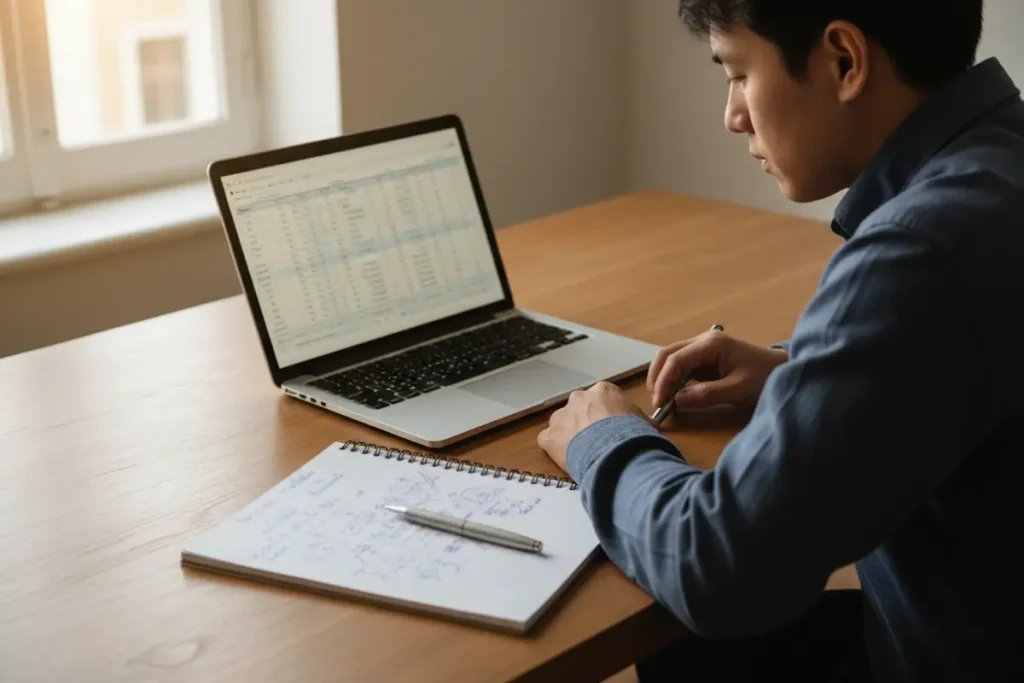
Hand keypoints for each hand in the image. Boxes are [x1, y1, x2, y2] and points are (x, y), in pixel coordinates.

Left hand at [538, 382, 646, 471]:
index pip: (601, 399)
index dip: (606, 416)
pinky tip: (567, 459)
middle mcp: (579, 398)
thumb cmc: (634, 434)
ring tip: (583, 452)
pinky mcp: (549, 436)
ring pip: (562, 423)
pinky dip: (555, 449)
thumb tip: (645, 426)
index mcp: (602, 390)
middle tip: (597, 441)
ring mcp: (561, 416)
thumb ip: (637, 419)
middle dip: (586, 423)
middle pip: (579, 409)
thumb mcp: (644, 421)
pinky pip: (548, 440)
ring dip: (569, 435)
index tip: (611, 429)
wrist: (616, 451)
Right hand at [647, 330, 787, 410]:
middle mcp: (703, 340)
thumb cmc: (765, 377)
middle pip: (667, 354)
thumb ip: (706, 395)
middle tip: (656, 401)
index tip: (659, 403)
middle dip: (657, 377)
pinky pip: (682, 366)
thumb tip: (677, 401)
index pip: (676, 359)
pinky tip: (674, 395)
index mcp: (711, 344)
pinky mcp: (705, 357)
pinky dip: (674, 380)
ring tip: (663, 400)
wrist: (783, 369)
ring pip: (671, 358)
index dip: (663, 381)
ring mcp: (703, 347)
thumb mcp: (737, 390)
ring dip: (663, 378)